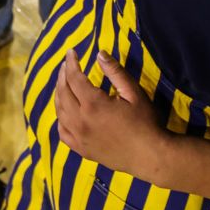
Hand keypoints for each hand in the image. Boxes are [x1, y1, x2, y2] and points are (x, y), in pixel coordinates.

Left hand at [57, 49, 166, 176]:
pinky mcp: (81, 149)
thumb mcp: (134, 93)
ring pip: (59, 111)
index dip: (71, 62)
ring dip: (59, 94)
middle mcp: (80, 120)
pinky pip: (62, 132)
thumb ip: (115, 72)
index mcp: (93, 104)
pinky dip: (60, 118)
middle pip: (63, 92)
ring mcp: (79, 137)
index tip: (71, 52)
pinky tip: (64, 112)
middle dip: (63, 75)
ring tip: (63, 83)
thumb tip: (99, 53)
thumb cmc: (145, 122)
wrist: (150, 156)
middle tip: (66, 64)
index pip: (74, 77)